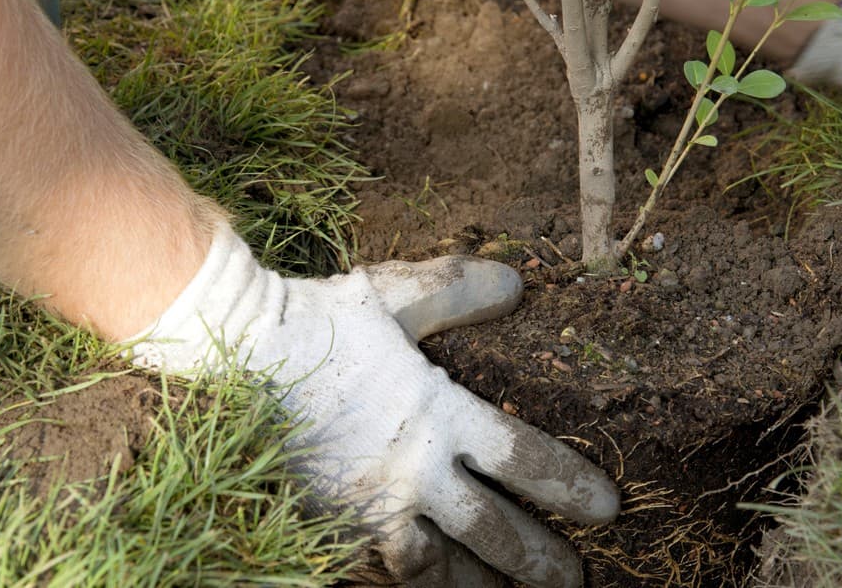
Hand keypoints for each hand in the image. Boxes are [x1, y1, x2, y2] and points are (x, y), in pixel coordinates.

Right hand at [130, 223, 619, 586]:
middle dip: (539, 559)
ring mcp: (368, 506)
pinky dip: (411, 584)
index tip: (606, 508)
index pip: (521, 459)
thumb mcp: (394, 295)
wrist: (236, 351)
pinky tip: (426, 586)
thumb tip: (517, 285)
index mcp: (436, 412)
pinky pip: (379, 570)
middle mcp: (410, 470)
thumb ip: (457, 291)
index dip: (569, 486)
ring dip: (480, 586)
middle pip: (492, 531)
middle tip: (573, 579)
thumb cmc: (319, 320)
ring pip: (438, 567)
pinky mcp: (329, 524)